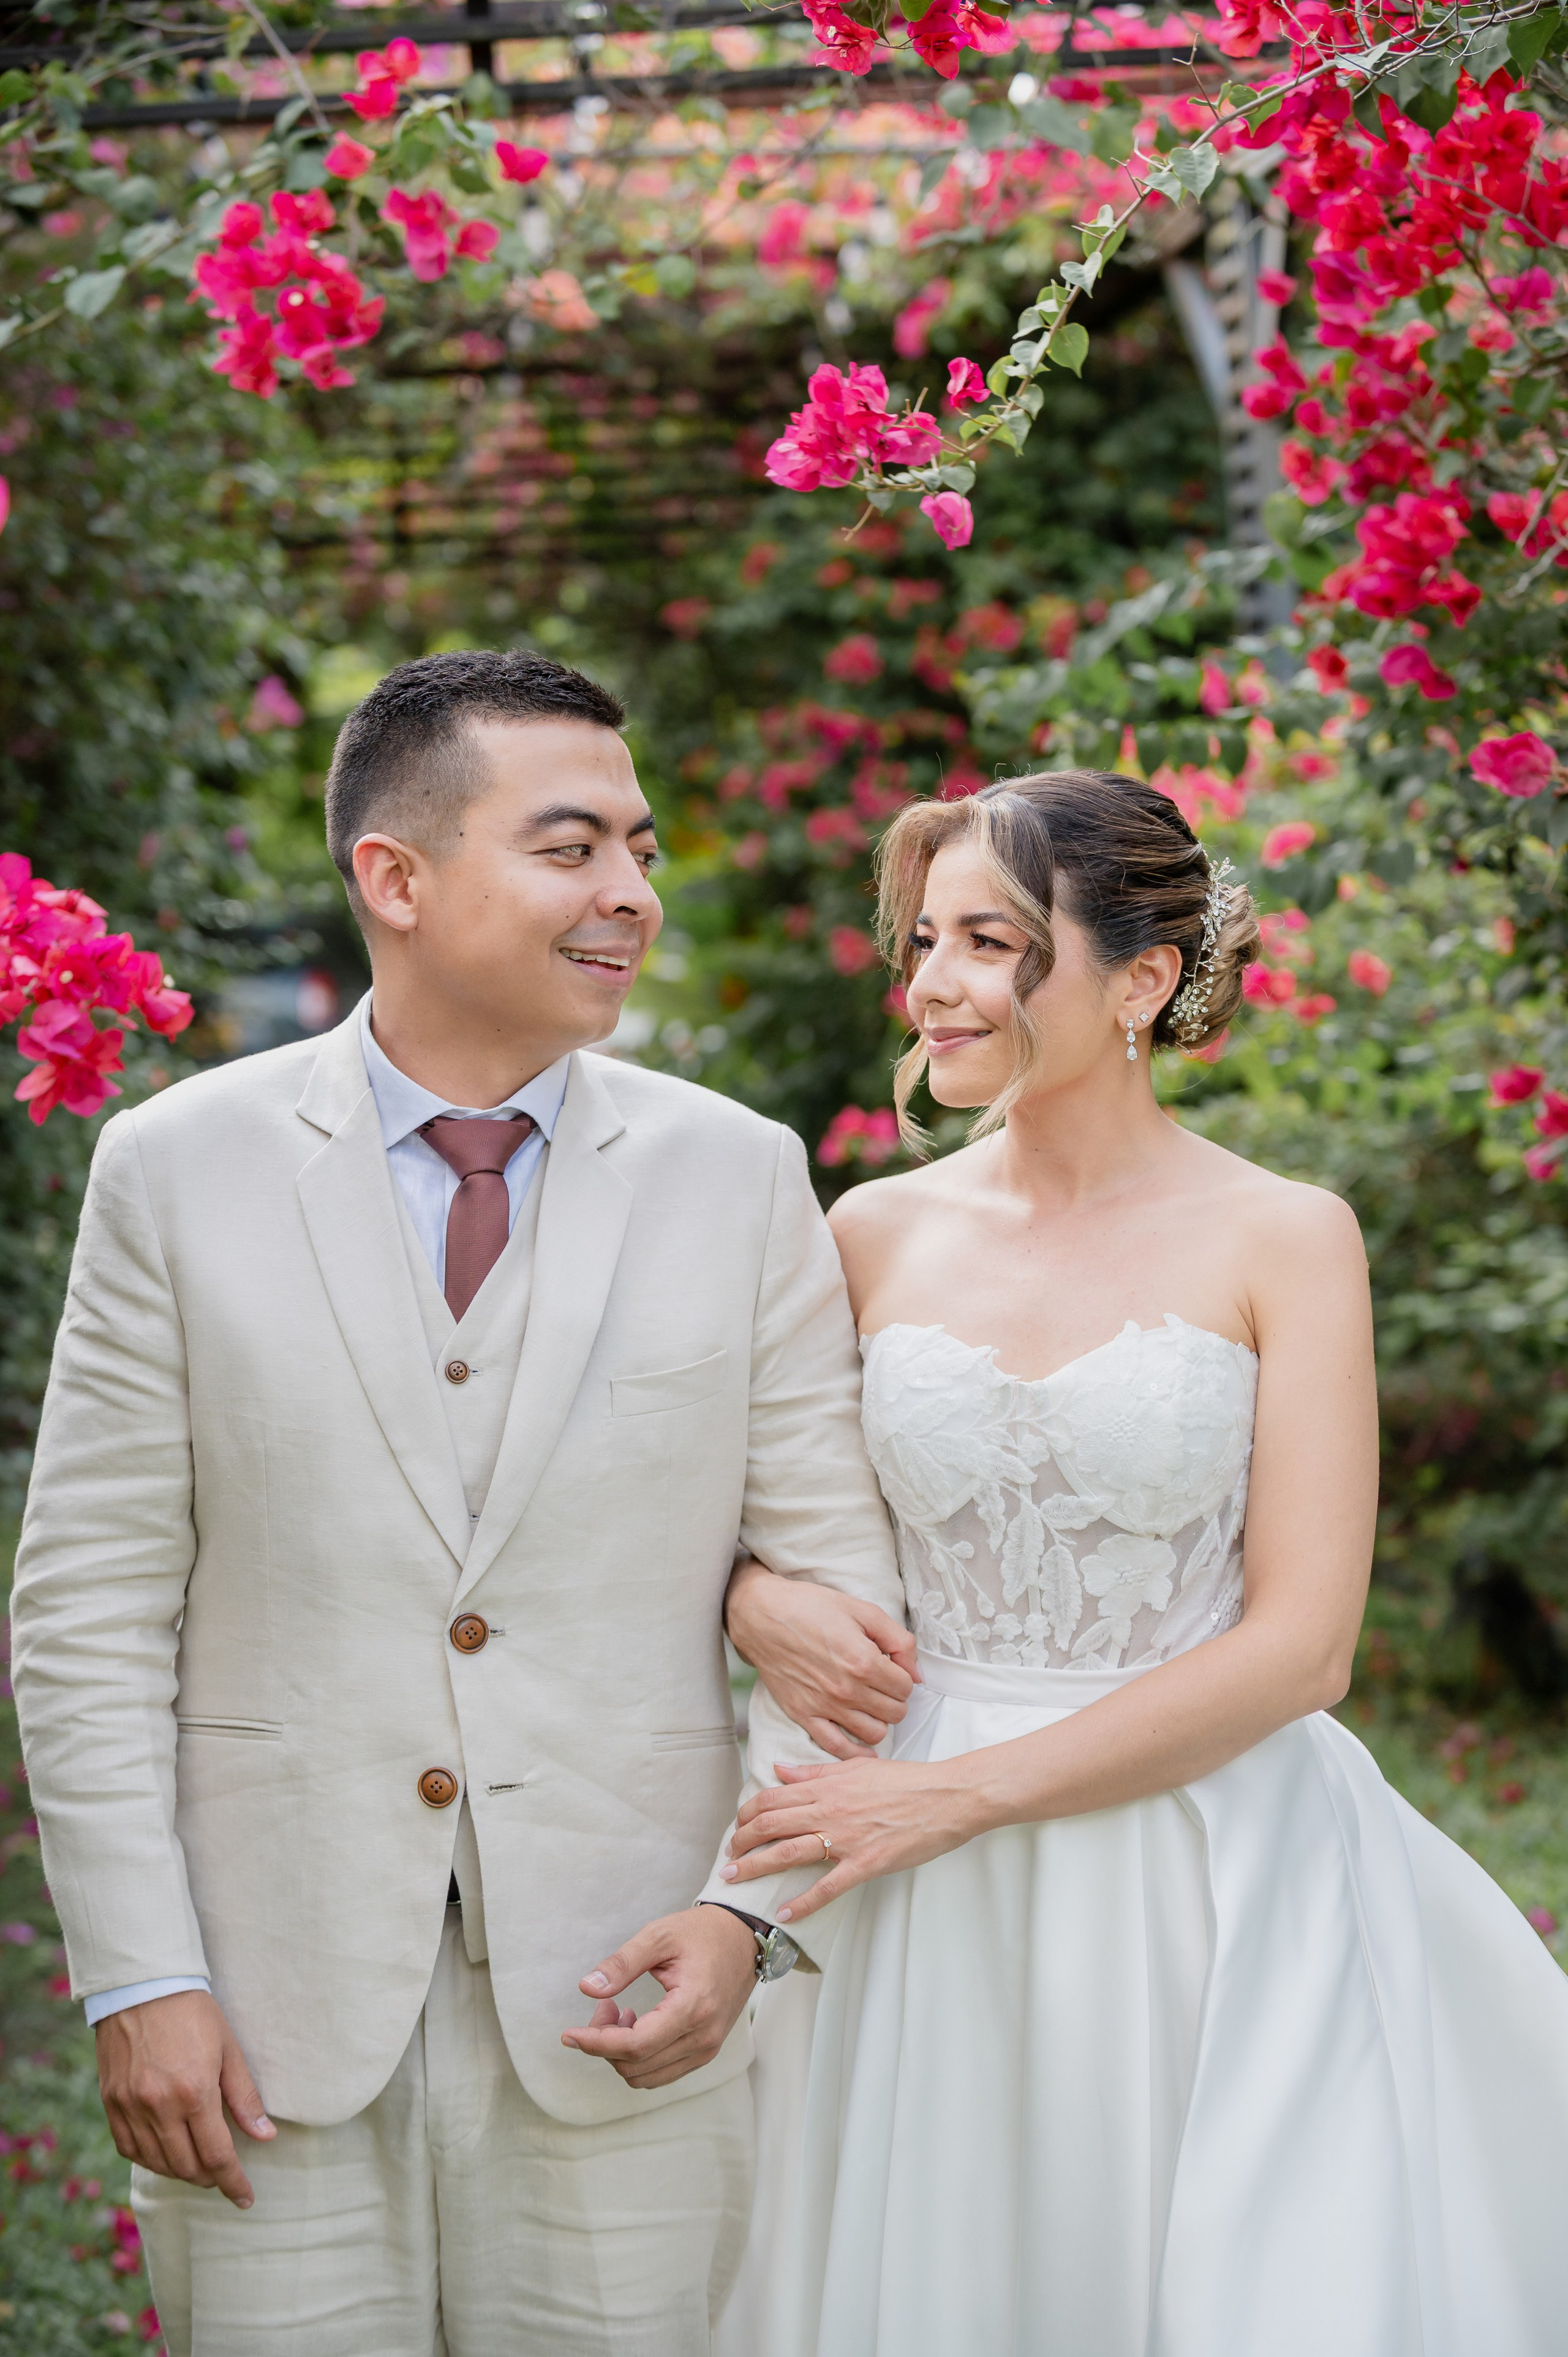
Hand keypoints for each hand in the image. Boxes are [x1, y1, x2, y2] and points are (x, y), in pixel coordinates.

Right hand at [95, 1989, 275, 2208]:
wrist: (142, 1987)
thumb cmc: (193, 2013)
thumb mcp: (229, 2050)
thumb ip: (245, 2098)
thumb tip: (266, 2136)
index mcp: (195, 2092)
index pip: (218, 2155)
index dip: (233, 2182)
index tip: (245, 2198)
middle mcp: (159, 2106)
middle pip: (186, 2166)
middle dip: (209, 2178)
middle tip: (222, 2174)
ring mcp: (131, 2106)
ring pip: (157, 2162)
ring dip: (180, 2171)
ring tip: (197, 2165)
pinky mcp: (111, 2103)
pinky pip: (129, 2148)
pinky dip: (150, 2158)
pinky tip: (164, 2152)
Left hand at [561, 1905, 755, 2090]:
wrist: (743, 1938)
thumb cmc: (701, 1932)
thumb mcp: (658, 1936)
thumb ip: (622, 1963)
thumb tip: (587, 1988)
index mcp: (693, 2006)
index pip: (636, 2045)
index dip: (596, 2043)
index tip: (568, 2034)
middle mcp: (703, 2036)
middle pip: (636, 2065)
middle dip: (605, 2042)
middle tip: (603, 2005)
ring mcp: (707, 2048)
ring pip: (646, 2076)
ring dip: (620, 2052)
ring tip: (619, 2013)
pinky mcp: (706, 2051)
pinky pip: (661, 2072)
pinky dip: (638, 2057)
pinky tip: (636, 2023)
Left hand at [719, 1756, 983, 1923]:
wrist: (947, 1796)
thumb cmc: (907, 1780)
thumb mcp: (857, 1766)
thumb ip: (815, 1770)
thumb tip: (779, 1771)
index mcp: (827, 1785)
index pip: (772, 1798)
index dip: (746, 1814)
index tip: (736, 1828)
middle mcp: (830, 1810)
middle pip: (771, 1825)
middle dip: (742, 1842)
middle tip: (728, 1857)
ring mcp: (846, 1838)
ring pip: (788, 1852)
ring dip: (755, 1867)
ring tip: (734, 1879)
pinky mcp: (866, 1863)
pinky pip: (827, 1887)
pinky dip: (802, 1903)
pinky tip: (783, 1914)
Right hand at [724, 1561, 918, 1757]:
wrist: (763, 1616)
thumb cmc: (812, 1607)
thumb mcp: (863, 1610)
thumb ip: (899, 1640)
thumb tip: (917, 1674)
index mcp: (864, 1660)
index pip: (906, 1687)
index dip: (904, 1677)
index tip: (894, 1669)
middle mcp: (846, 1688)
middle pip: (895, 1713)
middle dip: (896, 1699)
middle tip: (884, 1685)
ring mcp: (824, 1705)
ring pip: (873, 1734)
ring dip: (879, 1721)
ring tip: (871, 1705)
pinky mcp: (804, 1715)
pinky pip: (837, 1748)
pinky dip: (854, 1751)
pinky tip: (861, 1744)